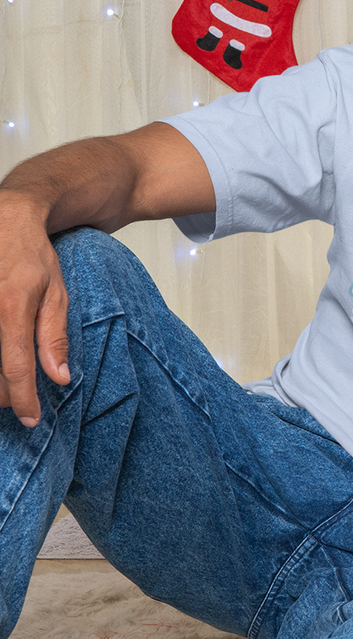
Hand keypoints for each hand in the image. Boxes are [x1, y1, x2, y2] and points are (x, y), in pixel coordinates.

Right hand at [0, 193, 70, 426]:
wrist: (3, 219)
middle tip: (15, 400)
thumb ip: (54, 337)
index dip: (22, 398)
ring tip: (4, 386)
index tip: (30, 419)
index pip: (15, 365)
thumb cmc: (32, 256)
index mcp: (11, 306)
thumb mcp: (55, 292)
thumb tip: (60, 378)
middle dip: (2, 393)